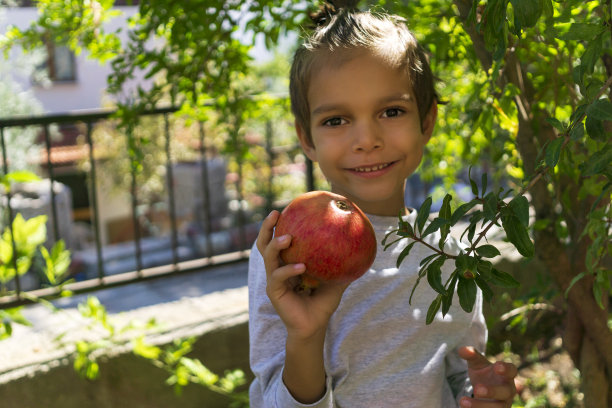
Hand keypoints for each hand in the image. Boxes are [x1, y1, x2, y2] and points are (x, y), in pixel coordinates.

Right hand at [256, 211, 348, 340]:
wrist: (314, 327)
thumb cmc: (323, 303)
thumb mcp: (335, 281)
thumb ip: (342, 265)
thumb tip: (360, 247)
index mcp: (288, 263)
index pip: (278, 240)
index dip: (278, 224)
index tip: (286, 208)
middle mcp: (278, 269)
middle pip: (265, 244)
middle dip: (267, 228)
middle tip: (275, 214)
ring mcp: (274, 280)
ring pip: (268, 258)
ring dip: (276, 245)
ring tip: (287, 237)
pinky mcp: (274, 292)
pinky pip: (279, 277)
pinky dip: (289, 270)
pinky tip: (301, 266)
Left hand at [458, 346, 517, 407]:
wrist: (483, 392)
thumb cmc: (484, 374)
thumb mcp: (477, 364)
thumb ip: (471, 355)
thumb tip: (462, 349)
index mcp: (507, 375)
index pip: (511, 370)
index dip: (506, 369)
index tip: (497, 366)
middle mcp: (508, 390)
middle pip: (505, 392)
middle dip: (492, 391)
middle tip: (477, 389)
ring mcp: (503, 404)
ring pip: (497, 407)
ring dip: (480, 405)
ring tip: (462, 401)